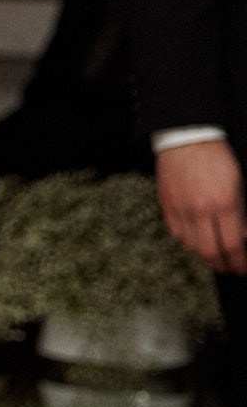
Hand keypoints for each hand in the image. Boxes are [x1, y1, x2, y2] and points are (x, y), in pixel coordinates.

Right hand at [155, 139, 245, 274]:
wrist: (186, 138)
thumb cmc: (216, 157)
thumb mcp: (238, 184)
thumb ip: (239, 213)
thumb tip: (241, 236)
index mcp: (223, 203)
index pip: (233, 244)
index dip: (239, 261)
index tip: (243, 267)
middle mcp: (200, 210)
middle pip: (210, 251)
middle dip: (223, 264)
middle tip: (230, 268)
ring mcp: (180, 208)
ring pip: (191, 246)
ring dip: (204, 256)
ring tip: (214, 258)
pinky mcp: (167, 204)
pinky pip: (176, 233)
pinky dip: (187, 242)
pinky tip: (195, 242)